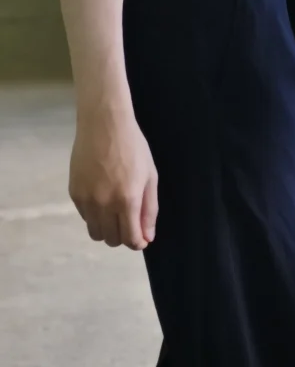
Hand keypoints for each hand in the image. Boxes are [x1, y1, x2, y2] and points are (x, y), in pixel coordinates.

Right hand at [69, 104, 157, 249]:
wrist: (104, 123)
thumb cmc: (133, 147)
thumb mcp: (149, 175)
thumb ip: (149, 209)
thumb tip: (147, 237)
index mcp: (127, 199)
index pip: (130, 238)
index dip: (137, 242)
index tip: (141, 239)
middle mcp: (104, 204)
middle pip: (111, 239)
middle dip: (123, 236)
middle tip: (130, 221)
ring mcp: (86, 200)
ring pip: (95, 232)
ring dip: (107, 229)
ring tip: (115, 210)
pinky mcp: (74, 193)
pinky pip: (85, 217)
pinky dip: (94, 215)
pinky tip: (102, 197)